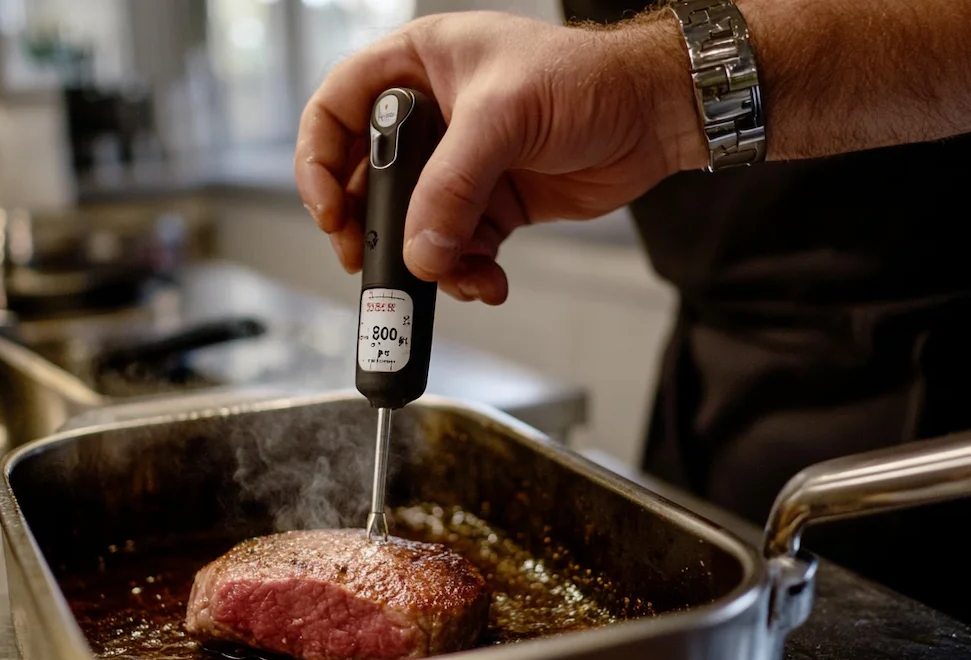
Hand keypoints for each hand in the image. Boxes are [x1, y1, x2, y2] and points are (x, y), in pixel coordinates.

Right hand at [295, 10, 703, 303]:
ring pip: (412, 223)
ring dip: (424, 260)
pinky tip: (487, 282)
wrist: (653, 117)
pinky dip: (466, 271)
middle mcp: (430, 117)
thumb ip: (453, 187)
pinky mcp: (490, 203)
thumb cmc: (587, 78)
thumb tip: (420, 251)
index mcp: (416, 67)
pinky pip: (458, 247)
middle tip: (367, 259)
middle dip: (367, 225)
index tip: (328, 209)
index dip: (318, 160)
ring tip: (451, 276)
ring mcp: (459, 165)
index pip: (338, 109)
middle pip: (366, 178)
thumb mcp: (504, 117)